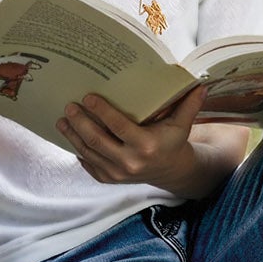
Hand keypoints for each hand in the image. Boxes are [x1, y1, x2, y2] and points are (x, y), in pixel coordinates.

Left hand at [57, 84, 207, 193]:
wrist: (169, 171)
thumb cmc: (172, 141)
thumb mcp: (182, 124)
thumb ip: (189, 104)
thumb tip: (200, 82)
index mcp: (145, 146)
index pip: (118, 126)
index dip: (102, 111)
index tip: (88, 97)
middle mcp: (129, 162)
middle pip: (97, 140)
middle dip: (80, 122)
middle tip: (69, 106)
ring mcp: (116, 173)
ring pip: (88, 152)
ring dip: (72, 135)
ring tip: (62, 119)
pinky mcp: (108, 179)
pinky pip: (88, 164)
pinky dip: (77, 150)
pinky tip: (69, 135)